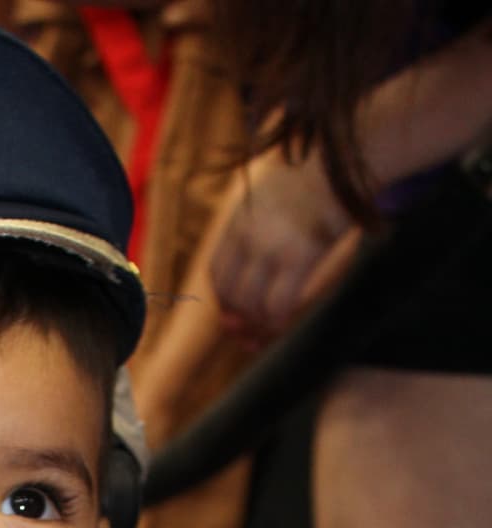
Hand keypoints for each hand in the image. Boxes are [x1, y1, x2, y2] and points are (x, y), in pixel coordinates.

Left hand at [210, 150, 353, 337]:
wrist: (346, 159)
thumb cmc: (315, 181)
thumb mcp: (271, 197)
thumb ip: (254, 226)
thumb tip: (251, 259)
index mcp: (238, 220)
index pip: (216, 272)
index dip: (223, 299)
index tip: (233, 313)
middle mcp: (249, 235)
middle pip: (229, 292)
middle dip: (237, 318)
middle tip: (249, 332)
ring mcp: (272, 246)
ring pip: (250, 303)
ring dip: (257, 322)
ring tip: (269, 326)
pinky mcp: (300, 256)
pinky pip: (277, 304)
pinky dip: (276, 321)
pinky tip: (283, 322)